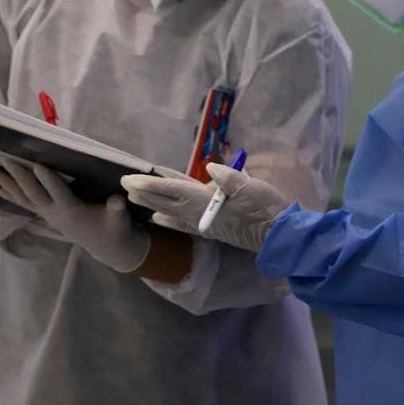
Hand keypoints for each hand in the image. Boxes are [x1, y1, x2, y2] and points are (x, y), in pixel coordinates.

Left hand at [0, 159, 149, 271]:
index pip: (59, 193)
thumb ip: (117, 210)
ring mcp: (49, 215)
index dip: (48, 180)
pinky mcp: (47, 215)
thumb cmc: (114, 229)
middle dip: (20, 177)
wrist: (106, 247)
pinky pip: (26, 204)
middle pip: (34, 194)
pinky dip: (12, 196)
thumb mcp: (120, 220)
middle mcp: (56, 213)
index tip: (37, 165)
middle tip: (7, 160)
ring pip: (24, 199)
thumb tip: (117, 200)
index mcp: (73, 211)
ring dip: (7, 184)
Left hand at [121, 162, 288, 252]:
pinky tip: (163, 219)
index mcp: (206, 202)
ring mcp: (205, 224)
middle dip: (146, 194)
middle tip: (125, 186)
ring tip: (138, 200)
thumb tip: (210, 169)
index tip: (129, 180)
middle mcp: (200, 215)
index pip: (172, 190)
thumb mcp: (251, 188)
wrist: (278, 236)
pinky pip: (183, 222)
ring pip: (172, 213)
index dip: (150, 184)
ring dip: (154, 205)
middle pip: (167, 202)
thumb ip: (229, 179)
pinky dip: (169, 219)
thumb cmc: (266, 208)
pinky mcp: (212, 229)